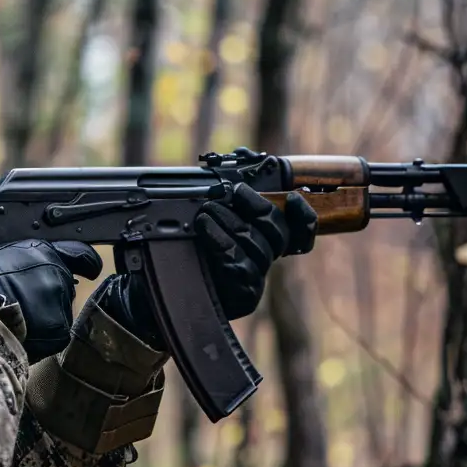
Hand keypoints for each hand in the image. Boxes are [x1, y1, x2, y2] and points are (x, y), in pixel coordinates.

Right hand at [0, 238, 103, 361]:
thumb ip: (11, 256)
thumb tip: (10, 262)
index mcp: (38, 250)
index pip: (79, 253)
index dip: (83, 261)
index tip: (87, 268)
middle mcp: (56, 273)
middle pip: (62, 284)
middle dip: (47, 291)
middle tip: (20, 300)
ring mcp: (60, 302)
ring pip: (57, 308)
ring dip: (43, 313)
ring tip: (15, 318)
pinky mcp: (60, 330)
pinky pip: (54, 332)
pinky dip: (41, 334)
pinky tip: (20, 332)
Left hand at [105, 180, 317, 341]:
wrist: (163, 289)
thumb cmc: (178, 248)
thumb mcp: (198, 218)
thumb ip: (218, 200)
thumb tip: (222, 171)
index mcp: (260, 240)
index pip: (298, 232)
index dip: (302, 217)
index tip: (292, 198)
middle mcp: (263, 259)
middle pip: (278, 231)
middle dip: (258, 206)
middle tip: (235, 192)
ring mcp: (256, 278)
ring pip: (256, 244)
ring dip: (229, 220)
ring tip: (206, 210)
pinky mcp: (243, 294)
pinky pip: (238, 262)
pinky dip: (219, 239)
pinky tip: (203, 228)